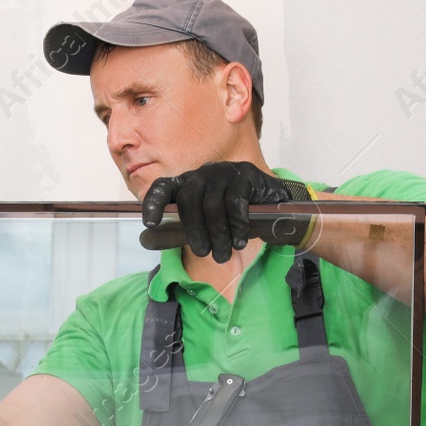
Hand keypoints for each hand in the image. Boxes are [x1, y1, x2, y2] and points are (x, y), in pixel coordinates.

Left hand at [140, 161, 314, 261]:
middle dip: (195, 232)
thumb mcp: (209, 222)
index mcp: (189, 182)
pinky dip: (236, 226)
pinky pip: (235, 203)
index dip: (154, 203)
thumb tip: (150, 240)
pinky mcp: (246, 174)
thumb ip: (186, 228)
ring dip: (217, 235)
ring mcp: (225, 171)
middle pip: (189, 201)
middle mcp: (203, 173)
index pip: (164, 187)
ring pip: (212, 205)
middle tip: (205, 254)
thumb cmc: (236, 215)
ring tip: (224, 254)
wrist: (275, 205)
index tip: (149, 223)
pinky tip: (240, 240)